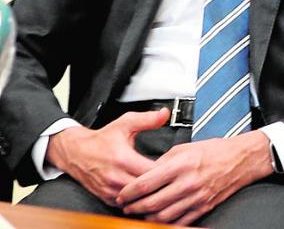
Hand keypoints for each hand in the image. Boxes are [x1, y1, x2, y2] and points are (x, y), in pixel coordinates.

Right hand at [46, 108, 166, 204]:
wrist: (76, 152)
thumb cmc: (101, 139)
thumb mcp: (125, 123)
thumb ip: (147, 119)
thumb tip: (164, 114)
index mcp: (122, 159)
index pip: (151, 171)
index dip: (165, 169)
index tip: (173, 164)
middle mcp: (115, 177)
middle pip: (146, 187)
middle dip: (160, 182)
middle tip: (169, 175)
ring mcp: (110, 189)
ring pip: (137, 198)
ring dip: (149, 192)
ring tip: (159, 183)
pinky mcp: (106, 197)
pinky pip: (127, 204)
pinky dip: (137, 199)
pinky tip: (145, 191)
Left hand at [116, 130, 272, 225]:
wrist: (241, 159)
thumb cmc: (216, 150)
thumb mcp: (186, 147)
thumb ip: (164, 161)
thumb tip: (146, 172)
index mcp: (181, 165)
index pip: (145, 183)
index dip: (129, 192)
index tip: (122, 194)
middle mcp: (187, 183)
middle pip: (151, 203)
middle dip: (133, 207)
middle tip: (126, 206)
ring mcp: (196, 197)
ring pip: (162, 216)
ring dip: (146, 217)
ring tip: (140, 213)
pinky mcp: (203, 207)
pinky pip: (179, 221)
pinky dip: (165, 222)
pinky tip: (159, 218)